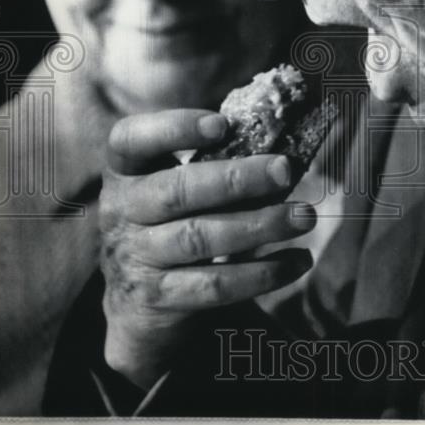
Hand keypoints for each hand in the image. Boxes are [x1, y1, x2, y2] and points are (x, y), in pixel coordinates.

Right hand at [99, 109, 314, 388]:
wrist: (137, 300)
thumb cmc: (171, 222)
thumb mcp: (172, 186)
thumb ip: (212, 164)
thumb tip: (279, 151)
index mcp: (126, 171)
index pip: (130, 139)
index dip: (173, 128)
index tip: (223, 125)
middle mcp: (121, 211)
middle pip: (176, 192)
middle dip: (236, 179)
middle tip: (285, 170)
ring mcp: (135, 257)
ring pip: (199, 238)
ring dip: (259, 225)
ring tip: (304, 216)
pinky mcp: (158, 297)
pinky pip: (215, 285)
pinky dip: (262, 273)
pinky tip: (297, 261)